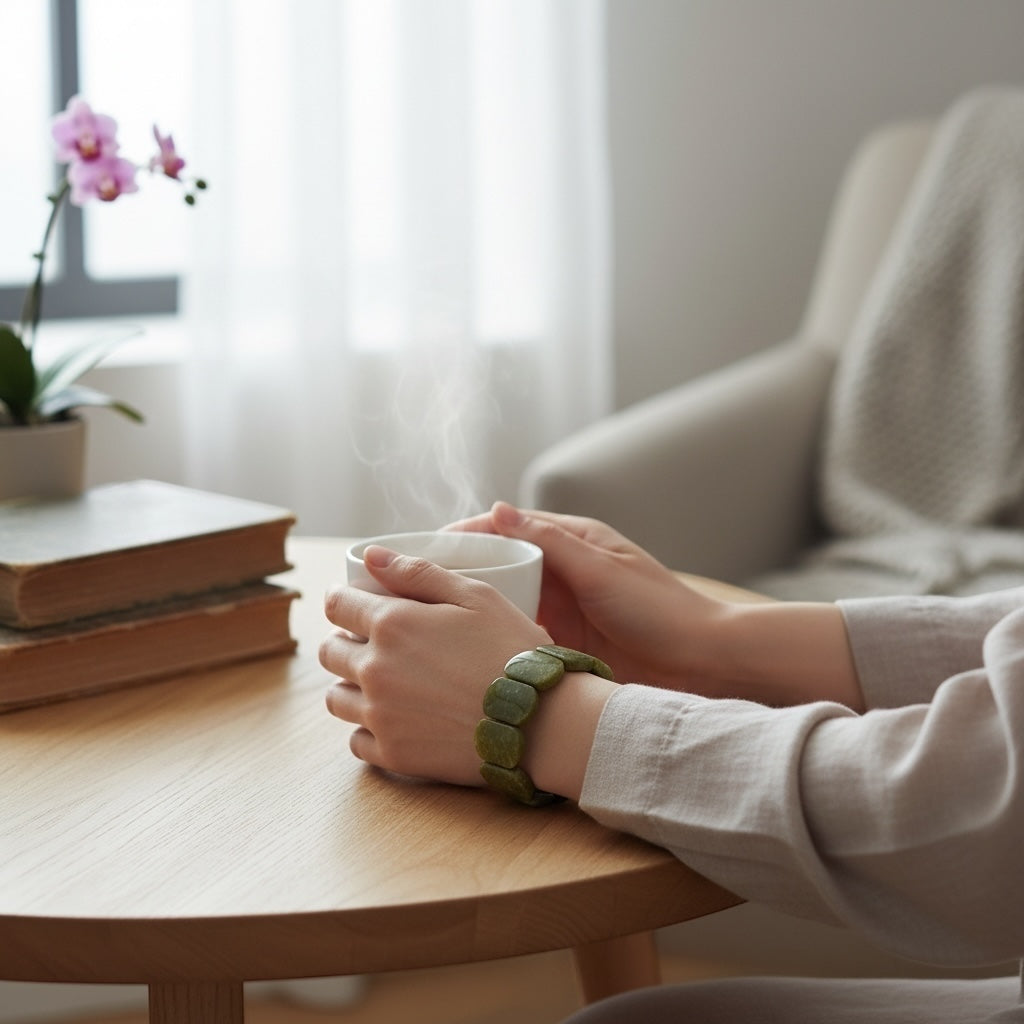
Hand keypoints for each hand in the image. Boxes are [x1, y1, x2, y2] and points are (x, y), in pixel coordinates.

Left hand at [320, 545, 550, 786]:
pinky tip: (394, 718)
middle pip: (330, 652)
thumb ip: (418, 572)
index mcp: (391, 624)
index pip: (337, 605)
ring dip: (351, 685)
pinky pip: (356, 740)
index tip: (354, 603)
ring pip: (336, 698)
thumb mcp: (475, 595)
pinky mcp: (393, 754)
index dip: (343, 600)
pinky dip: (367, 728)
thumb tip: (370, 556)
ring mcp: (380, 716)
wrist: (541, 721)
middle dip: (344, 641)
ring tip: (383, 683)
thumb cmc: (514, 650)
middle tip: (372, 643)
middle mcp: (375, 670)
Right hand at [449, 503, 725, 689]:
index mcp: (574, 541)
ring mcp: (563, 608)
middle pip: (500, 562)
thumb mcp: (601, 569)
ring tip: (430, 619)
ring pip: (506, 599)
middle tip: (417, 588)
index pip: (507, 527)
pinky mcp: (564, 642)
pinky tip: (467, 648)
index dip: (466, 534)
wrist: (702, 664)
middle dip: (462, 571)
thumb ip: (550, 541)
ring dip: (475, 605)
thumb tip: (498, 509)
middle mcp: (563, 571)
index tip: (426, 547)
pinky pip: (520, 632)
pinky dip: (496, 634)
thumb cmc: (661, 610)